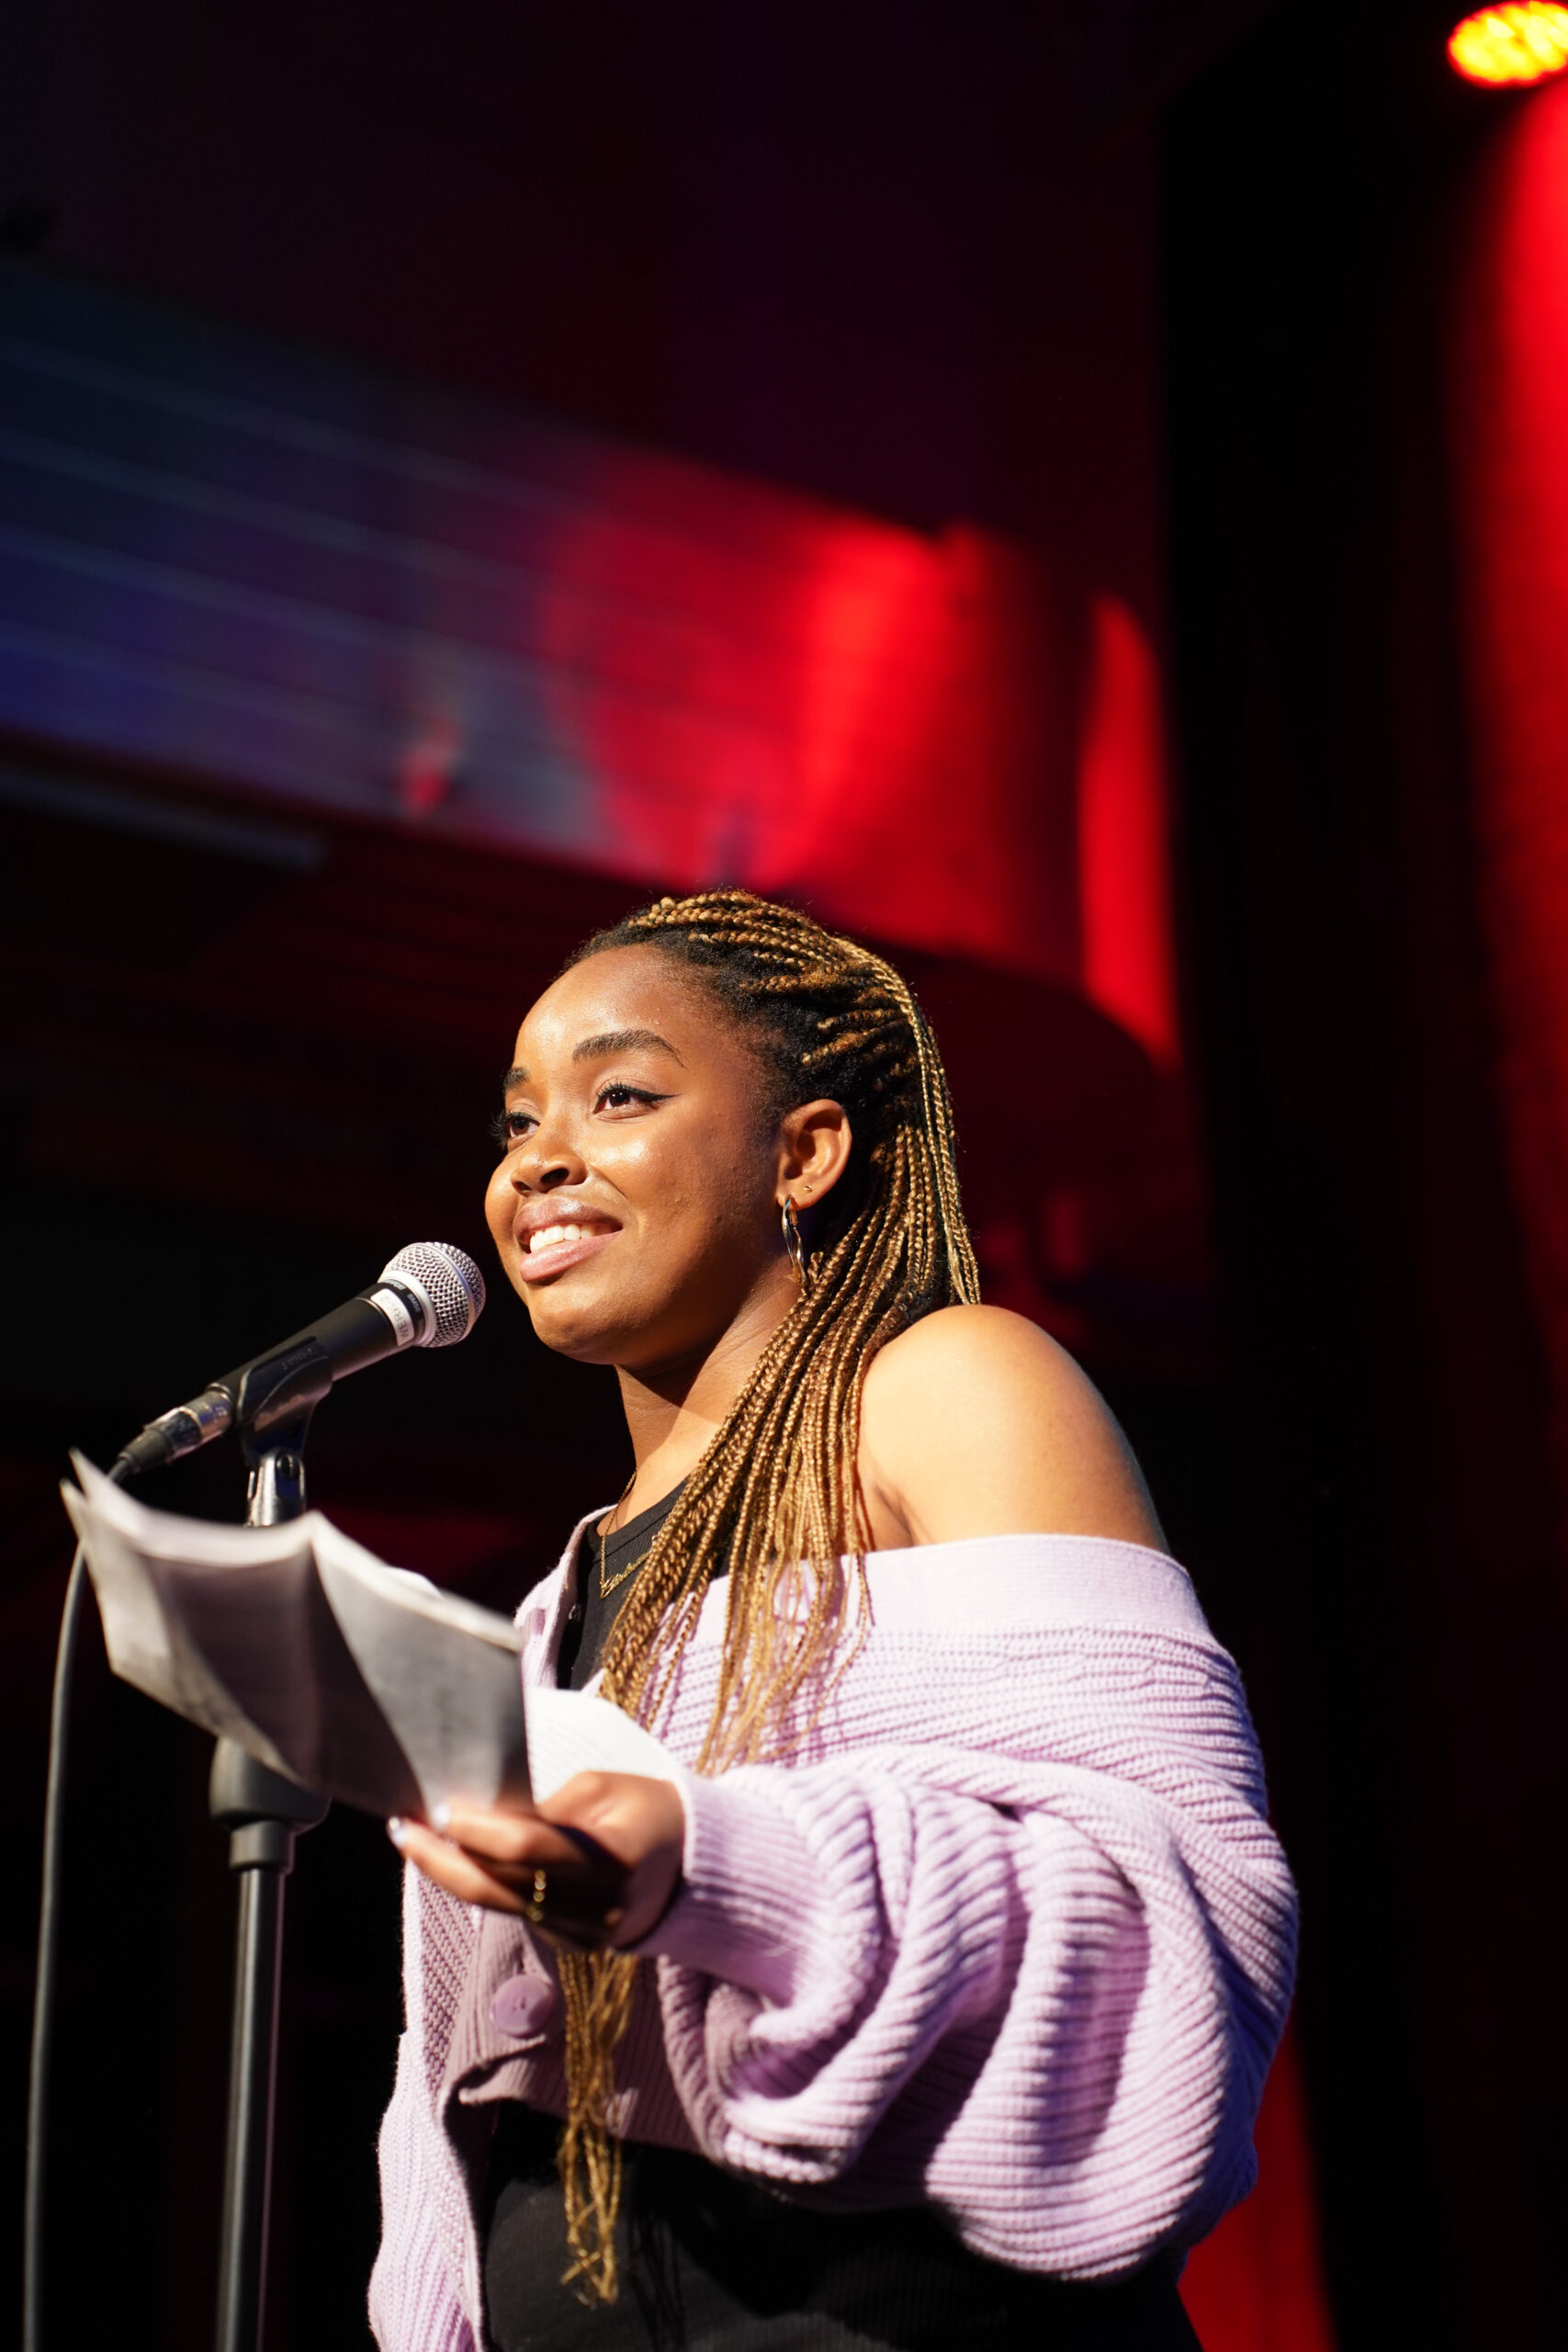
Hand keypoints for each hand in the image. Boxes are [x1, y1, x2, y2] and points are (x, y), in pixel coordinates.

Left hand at [390, 1771, 684, 1950]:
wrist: (696, 1868)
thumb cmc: (647, 1811)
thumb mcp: (602, 1790)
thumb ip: (543, 1809)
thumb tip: (478, 1816)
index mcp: (612, 1859)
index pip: (528, 1848)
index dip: (478, 1829)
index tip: (438, 1806)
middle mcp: (595, 1907)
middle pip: (499, 1888)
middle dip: (441, 1859)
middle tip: (401, 1828)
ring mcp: (582, 1934)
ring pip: (498, 1906)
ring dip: (450, 1873)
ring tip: (412, 1838)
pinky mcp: (572, 1945)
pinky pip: (514, 1912)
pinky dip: (480, 1885)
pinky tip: (453, 1860)